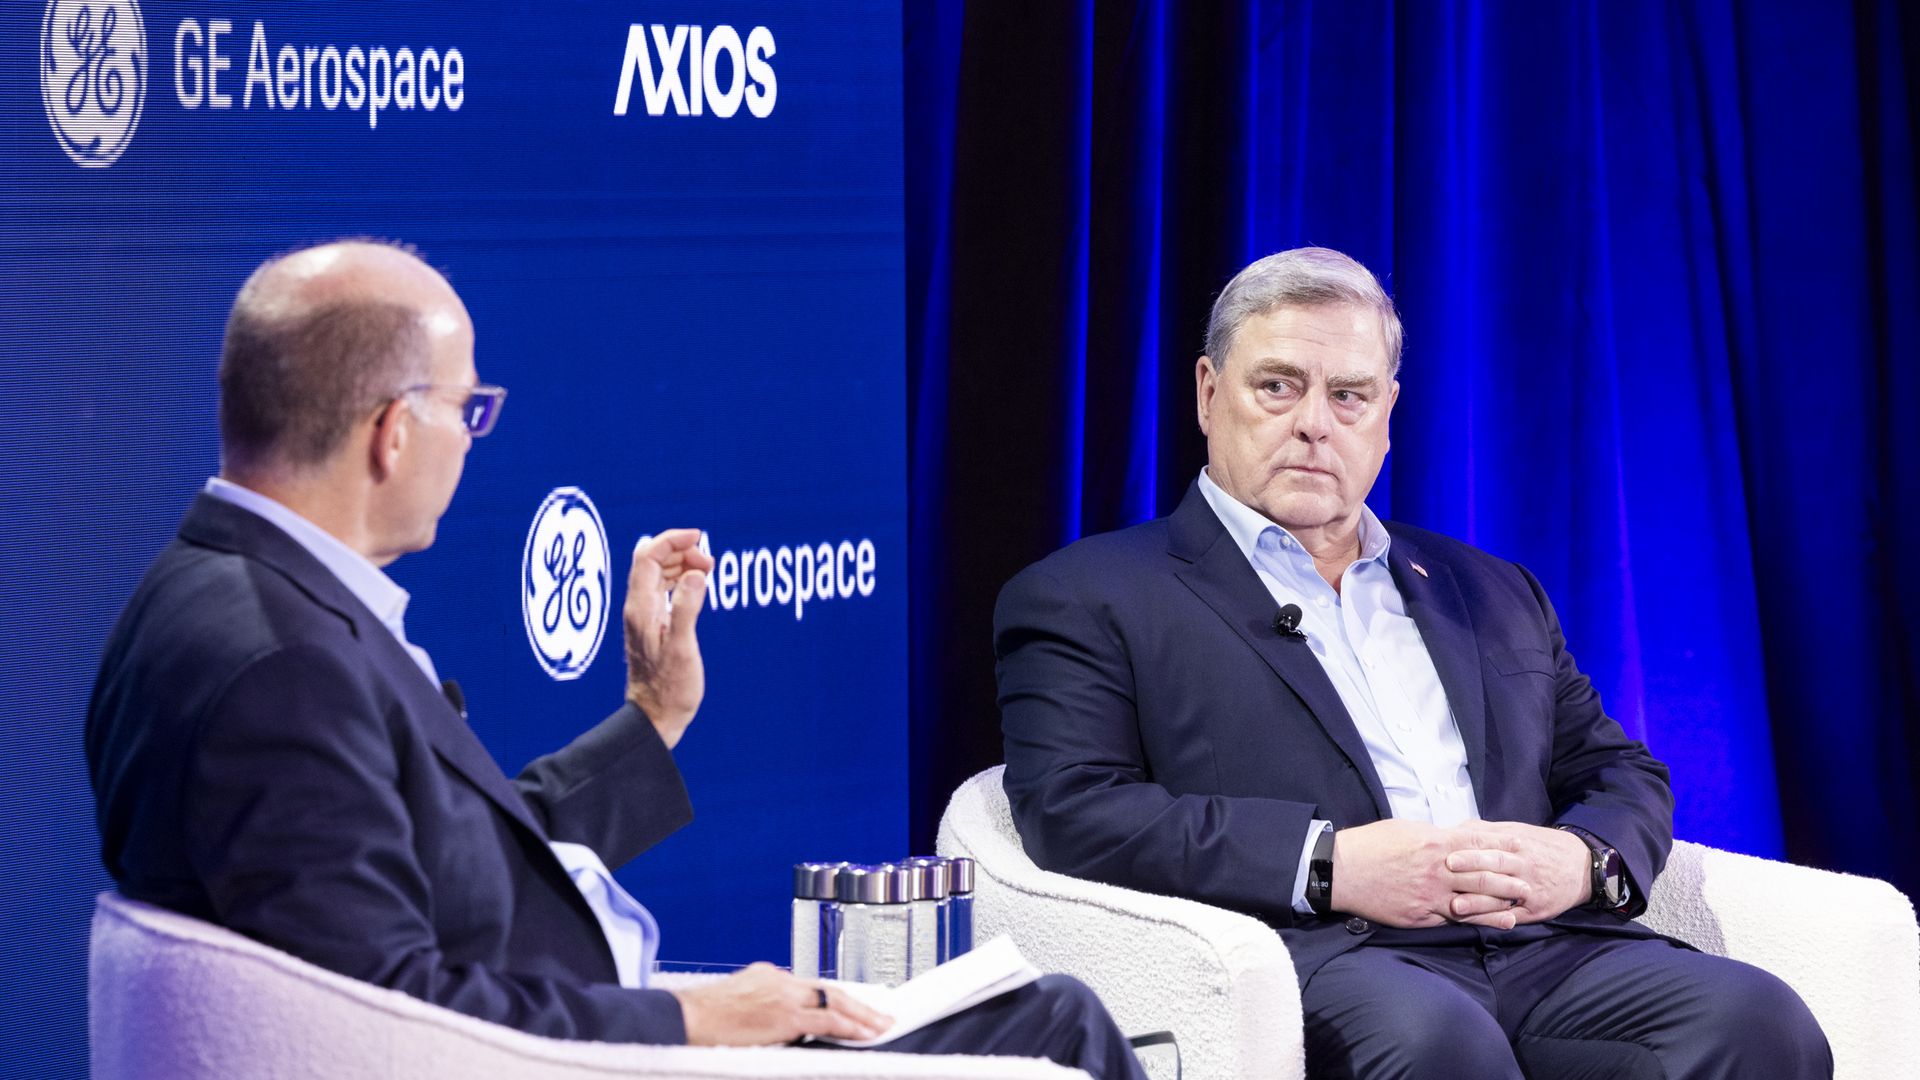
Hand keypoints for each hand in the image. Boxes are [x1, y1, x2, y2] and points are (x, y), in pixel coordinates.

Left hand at [623, 529, 713, 748]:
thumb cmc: (669, 689)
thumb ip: (686, 608)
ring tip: (707, 572)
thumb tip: (695, 575)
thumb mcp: (682, 648)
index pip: (648, 557)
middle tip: (709, 563)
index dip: (671, 540)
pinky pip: (663, 590)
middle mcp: (638, 608)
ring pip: (657, 574)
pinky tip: (697, 587)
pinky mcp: (652, 625)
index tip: (699, 538)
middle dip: (680, 550)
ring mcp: (643, 616)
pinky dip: (680, 580)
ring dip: (681, 564)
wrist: (655, 718)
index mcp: (641, 609)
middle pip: (651, 560)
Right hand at [674, 963, 892, 1045]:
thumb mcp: (737, 1001)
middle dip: (859, 1002)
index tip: (853, 1006)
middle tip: (881, 1013)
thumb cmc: (703, 1018)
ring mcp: (784, 995)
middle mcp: (780, 980)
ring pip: (835, 1001)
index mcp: (769, 976)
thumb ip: (762, 1006)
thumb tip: (778, 1023)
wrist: (686, 1018)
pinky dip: (850, 1026)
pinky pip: (828, 1020)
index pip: (811, 986)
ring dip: (862, 1015)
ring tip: (882, 1025)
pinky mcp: (785, 1016)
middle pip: (829, 989)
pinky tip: (865, 1034)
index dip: (835, 999)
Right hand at [1329, 819, 1531, 928]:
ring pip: (1475, 899)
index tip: (1520, 845)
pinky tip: (1498, 922)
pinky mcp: (1421, 914)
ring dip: (1502, 901)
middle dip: (1509, 876)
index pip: (1477, 843)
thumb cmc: (1369, 845)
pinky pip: (1456, 918)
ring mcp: (1431, 894)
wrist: (1341, 871)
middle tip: (1531, 879)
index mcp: (1434, 843)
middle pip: (1483, 873)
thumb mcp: (1404, 830)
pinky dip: (1481, 920)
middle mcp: (1438, 869)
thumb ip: (1431, 836)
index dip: (1501, 844)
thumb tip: (1448, 839)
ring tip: (1523, 901)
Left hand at [1444, 821, 1592, 924]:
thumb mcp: (1520, 832)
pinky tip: (1480, 923)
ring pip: (1503, 893)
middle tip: (1447, 868)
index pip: (1491, 844)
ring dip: (1479, 901)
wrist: (1583, 866)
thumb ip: (1489, 831)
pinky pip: (1514, 915)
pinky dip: (1497, 920)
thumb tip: (1458, 828)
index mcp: (1517, 843)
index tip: (1447, 852)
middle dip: (1472, 866)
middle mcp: (1524, 865)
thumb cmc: (1543, 847)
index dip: (1469, 848)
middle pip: (1496, 864)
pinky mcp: (1536, 908)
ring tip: (1456, 906)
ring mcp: (1530, 888)